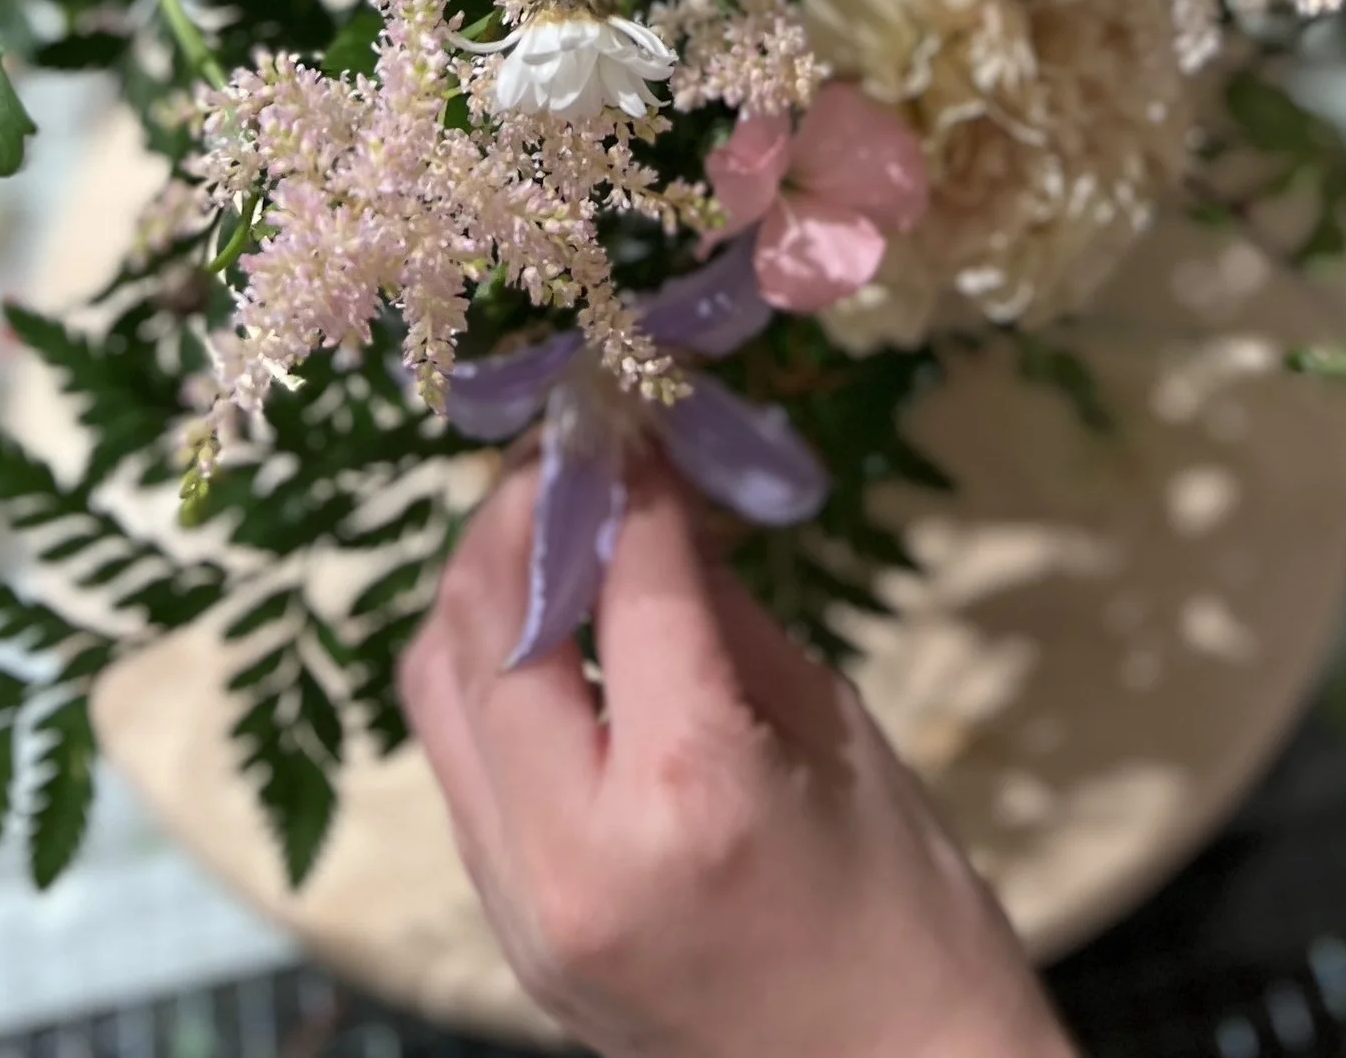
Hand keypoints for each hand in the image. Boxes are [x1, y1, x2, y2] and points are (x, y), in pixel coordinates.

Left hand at [402, 460, 1073, 1057]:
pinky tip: (546, 633)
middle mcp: (574, 854)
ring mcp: (523, 911)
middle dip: (521, 514)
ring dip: (482, 589)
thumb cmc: (906, 904)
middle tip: (569, 451)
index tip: (628, 407)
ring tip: (547, 528)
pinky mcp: (509, 938)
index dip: (623, 472)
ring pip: (438, 695)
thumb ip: (716, 611)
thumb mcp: (831, 724)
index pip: (622, 580)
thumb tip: (647, 498)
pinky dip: (486, 677)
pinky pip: (460, 770)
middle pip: (488, 628)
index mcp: (687, 792)